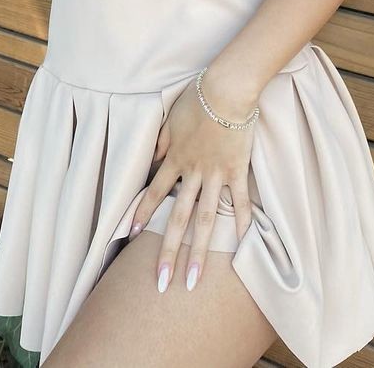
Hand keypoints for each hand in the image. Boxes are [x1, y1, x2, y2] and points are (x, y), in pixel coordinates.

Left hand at [128, 71, 257, 293]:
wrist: (226, 89)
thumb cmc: (197, 98)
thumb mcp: (170, 118)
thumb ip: (160, 142)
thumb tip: (150, 161)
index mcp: (174, 158)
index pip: (154, 192)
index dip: (142, 215)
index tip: (132, 237)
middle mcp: (192, 173)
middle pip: (177, 217)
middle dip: (168, 251)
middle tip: (161, 283)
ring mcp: (215, 175)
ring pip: (205, 219)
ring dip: (198, 252)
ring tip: (193, 280)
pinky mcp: (236, 172)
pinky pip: (239, 203)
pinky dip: (241, 224)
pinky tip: (241, 248)